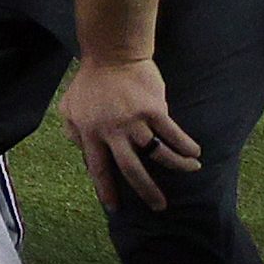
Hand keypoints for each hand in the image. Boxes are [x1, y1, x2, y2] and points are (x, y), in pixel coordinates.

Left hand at [62, 53, 203, 212]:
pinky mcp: (154, 109)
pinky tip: (194, 153)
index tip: (115, 208)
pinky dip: (186, 146)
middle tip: (159, 206)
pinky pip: (173, 134)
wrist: (111, 55)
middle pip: (131, 169)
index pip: (98, 168)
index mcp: (89, 133)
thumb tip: (82, 151)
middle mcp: (111, 131)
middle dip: (146, 191)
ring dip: (177, 166)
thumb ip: (73, 131)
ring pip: (158, 153)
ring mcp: (133, 121)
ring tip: (190, 169)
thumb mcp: (69, 107)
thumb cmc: (90, 82)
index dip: (106, 190)